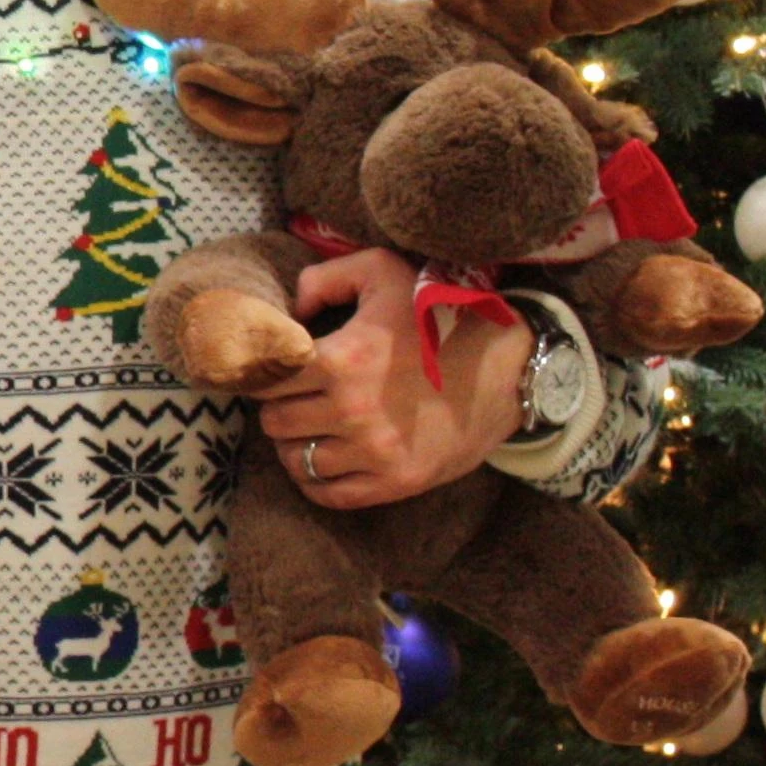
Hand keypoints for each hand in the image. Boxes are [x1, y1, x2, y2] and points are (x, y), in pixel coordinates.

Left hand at [255, 247, 530, 508]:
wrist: (507, 368)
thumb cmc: (439, 316)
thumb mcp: (383, 271)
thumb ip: (322, 278)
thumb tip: (287, 310)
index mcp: (341, 359)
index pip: (262, 378)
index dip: (258, 373)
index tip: (268, 370)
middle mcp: (353, 410)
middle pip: (274, 421)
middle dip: (276, 407)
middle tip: (294, 397)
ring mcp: (375, 451)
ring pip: (295, 460)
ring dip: (293, 443)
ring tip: (309, 426)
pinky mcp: (397, 481)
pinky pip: (328, 494)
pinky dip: (314, 480)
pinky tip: (322, 459)